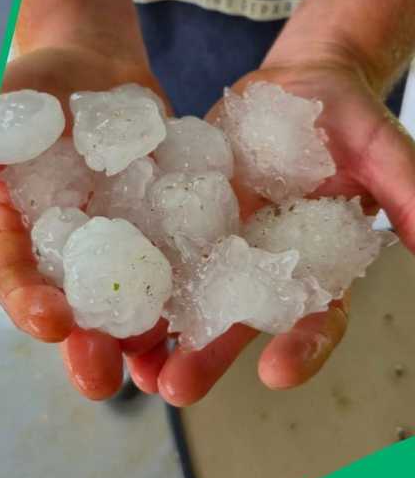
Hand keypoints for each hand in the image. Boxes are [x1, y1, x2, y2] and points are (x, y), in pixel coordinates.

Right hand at [0, 45, 172, 399]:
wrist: (95, 68)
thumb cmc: (38, 82)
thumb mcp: (2, 100)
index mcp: (19, 231)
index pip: (15, 276)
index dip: (28, 303)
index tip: (50, 321)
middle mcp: (67, 252)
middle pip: (74, 312)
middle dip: (86, 349)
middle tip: (99, 381)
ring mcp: (118, 247)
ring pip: (130, 307)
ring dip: (143, 344)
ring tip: (161, 376)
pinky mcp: (165, 233)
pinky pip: (181, 269)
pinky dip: (197, 298)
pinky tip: (217, 321)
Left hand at [155, 56, 414, 405]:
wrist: (295, 88)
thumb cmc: (347, 117)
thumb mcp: (378, 145)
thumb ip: (405, 188)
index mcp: (317, 264)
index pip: (315, 316)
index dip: (302, 347)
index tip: (277, 373)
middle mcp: (262, 266)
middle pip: (235, 321)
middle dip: (205, 357)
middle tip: (173, 389)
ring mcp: (216, 245)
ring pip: (184, 300)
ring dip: (155, 336)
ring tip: (126, 366)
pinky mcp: (177, 218)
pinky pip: (150, 253)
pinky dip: (126, 278)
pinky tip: (94, 300)